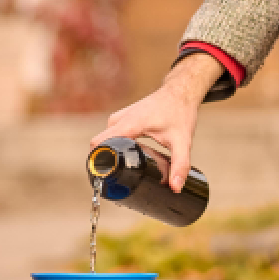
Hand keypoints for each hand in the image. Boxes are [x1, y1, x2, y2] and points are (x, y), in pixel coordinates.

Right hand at [90, 53, 224, 191]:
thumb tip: (175, 187)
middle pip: (103, 146)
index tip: (104, 178)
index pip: (98, 143)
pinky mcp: (122, 119)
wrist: (180, 92)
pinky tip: (135, 154)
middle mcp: (119, 120)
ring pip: (109, 143)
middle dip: (111, 163)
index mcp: (129, 123)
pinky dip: (122, 147)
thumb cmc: (180, 112)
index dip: (97, 162)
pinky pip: (114, 137)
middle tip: (129, 176)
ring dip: (118, 155)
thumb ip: (180, 165)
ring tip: (137, 164)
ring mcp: (119, 118)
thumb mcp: (182, 141)